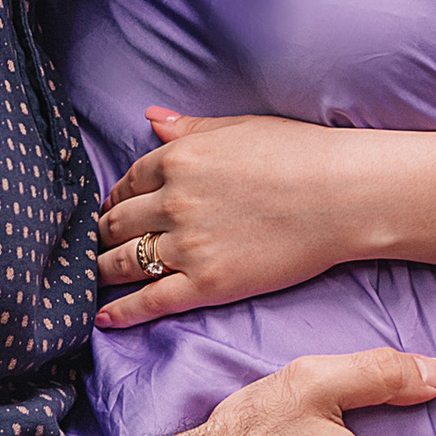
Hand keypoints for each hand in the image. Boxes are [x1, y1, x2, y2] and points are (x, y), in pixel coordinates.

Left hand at [96, 106, 370, 324]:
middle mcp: (173, 201)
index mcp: (178, 158)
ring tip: (91, 280)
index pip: (128, 182)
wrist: (344, 195)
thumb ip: (189, 128)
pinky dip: (121, 311)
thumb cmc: (300, 153)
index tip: (114, 210)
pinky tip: (103, 318)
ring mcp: (187, 245)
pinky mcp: (207, 284)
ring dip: (100, 272)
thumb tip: (150, 117)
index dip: (117, 198)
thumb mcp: (238, 127)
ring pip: (123, 263)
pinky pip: (150, 301)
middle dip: (101, 235)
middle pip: (117, 224)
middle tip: (95, 246)